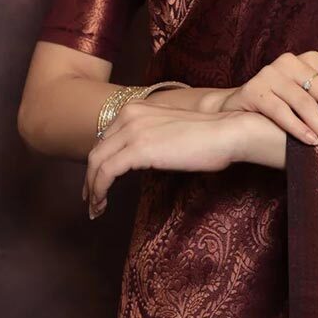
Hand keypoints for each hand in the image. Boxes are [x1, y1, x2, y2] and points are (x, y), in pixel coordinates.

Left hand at [82, 102, 240, 217]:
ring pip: (96, 163)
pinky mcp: (137, 150)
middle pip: (97, 151)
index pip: (107, 138)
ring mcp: (132, 131)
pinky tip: (101, 205)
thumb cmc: (210, 136)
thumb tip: (143, 159)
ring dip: (92, 188)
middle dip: (90, 177)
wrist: (227, 132)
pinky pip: (106, 173)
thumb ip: (152, 138)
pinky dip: (99, 191)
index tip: (98, 181)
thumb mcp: (172, 130)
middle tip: (90, 198)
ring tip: (95, 209)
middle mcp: (129, 115)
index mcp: (137, 108)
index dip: (99, 162)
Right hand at [217, 50, 317, 155]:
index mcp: (312, 59)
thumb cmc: (284, 107)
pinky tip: (312, 144)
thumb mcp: (316, 97)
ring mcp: (271, 74)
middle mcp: (292, 61)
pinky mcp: (254, 90)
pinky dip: (298, 129)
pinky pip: (280, 111)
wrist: (236, 116)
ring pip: (306, 103)